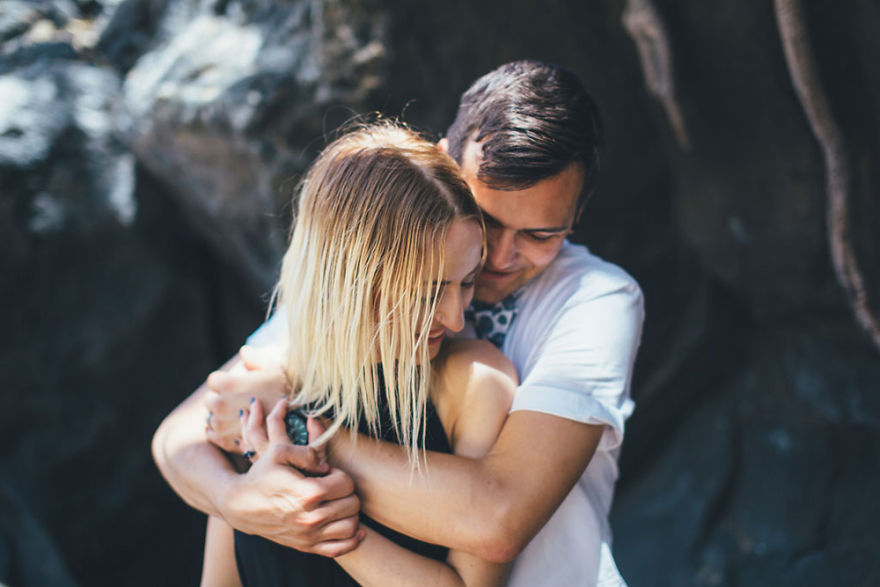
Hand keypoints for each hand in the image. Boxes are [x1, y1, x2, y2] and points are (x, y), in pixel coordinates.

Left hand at [204, 345, 288, 452]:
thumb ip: (254, 359)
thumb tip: (244, 351)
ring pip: (211, 418)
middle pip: (209, 400)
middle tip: (237, 400)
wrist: (296, 421)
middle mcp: (220, 405)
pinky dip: (218, 431)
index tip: (236, 385)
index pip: (213, 380)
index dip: (224, 381)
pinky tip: (231, 427)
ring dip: (220, 416)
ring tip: (237, 414)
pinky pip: (211, 434)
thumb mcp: (273, 368)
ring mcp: (221, 425)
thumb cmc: (285, 391)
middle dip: (220, 398)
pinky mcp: (225, 441)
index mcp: (228, 384)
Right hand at [221, 398, 364, 556]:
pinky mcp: (306, 546)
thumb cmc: (261, 475)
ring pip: (351, 526)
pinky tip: (351, 526)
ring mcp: (309, 536)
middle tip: (334, 487)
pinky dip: (352, 539)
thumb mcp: (278, 451)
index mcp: (307, 493)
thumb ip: (308, 451)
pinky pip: (341, 549)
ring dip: (350, 513)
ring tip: (338, 503)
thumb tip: (326, 466)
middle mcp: (310, 518)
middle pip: (352, 504)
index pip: (346, 483)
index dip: (339, 474)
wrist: (241, 505)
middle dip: (347, 492)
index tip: (327, 473)